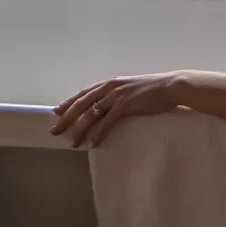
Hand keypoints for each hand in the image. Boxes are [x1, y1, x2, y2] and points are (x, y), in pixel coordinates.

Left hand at [50, 73, 184, 146]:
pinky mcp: (125, 105)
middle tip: (54, 131)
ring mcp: (116, 95)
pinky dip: (98, 133)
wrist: (171, 87)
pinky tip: (92, 143)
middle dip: (66, 118)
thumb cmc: (153, 90)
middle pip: (81, 104)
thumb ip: (118, 96)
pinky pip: (107, 122)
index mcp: (109, 83)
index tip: (56, 112)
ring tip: (72, 143)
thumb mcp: (130, 89)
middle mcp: (109, 87)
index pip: (83, 94)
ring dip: (80, 130)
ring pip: (91, 114)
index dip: (68, 103)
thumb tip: (109, 106)